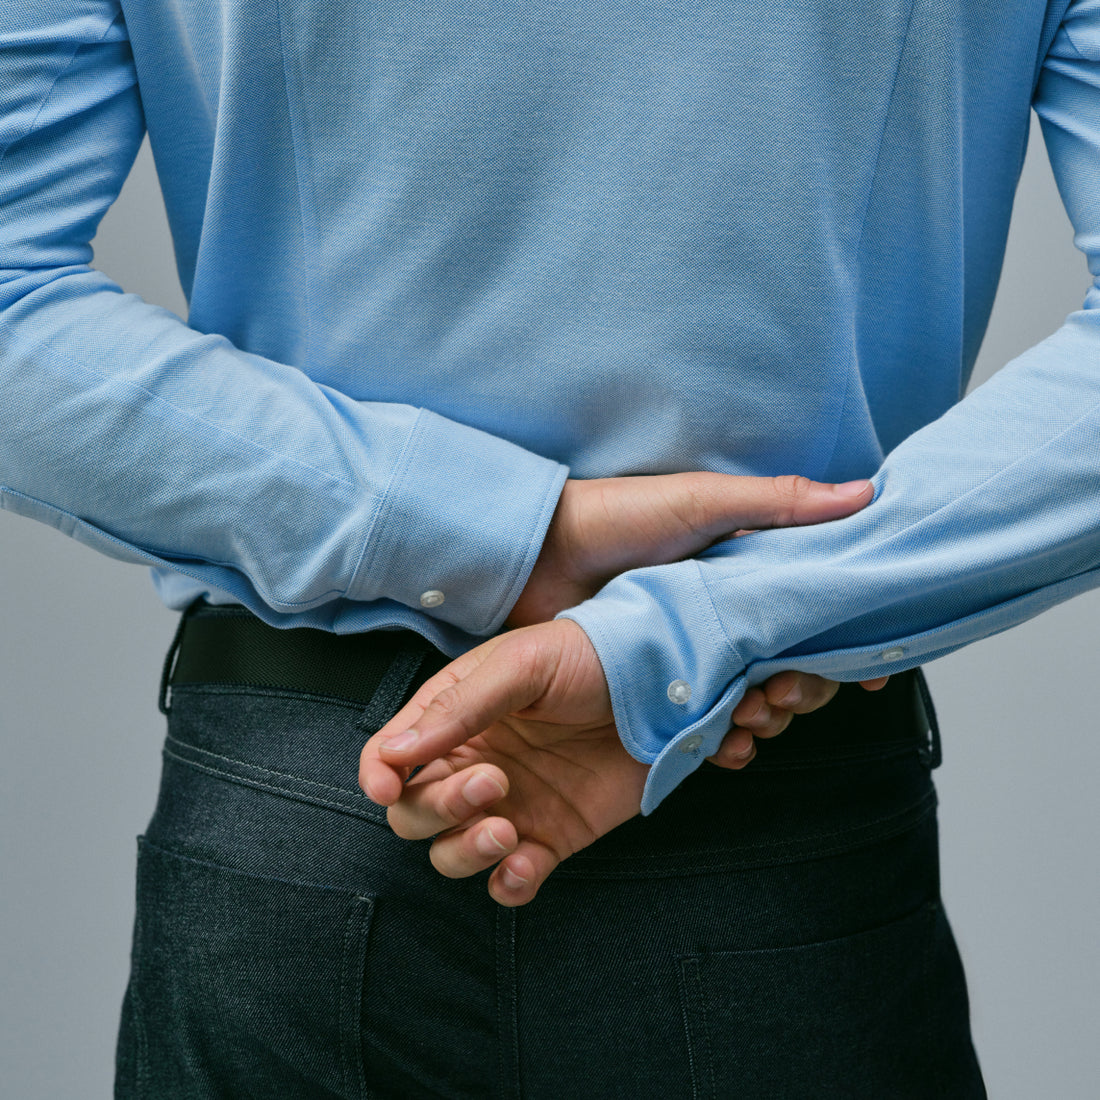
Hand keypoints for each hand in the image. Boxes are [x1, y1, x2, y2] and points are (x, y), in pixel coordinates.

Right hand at [359, 619, 640, 906]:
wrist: (661, 685)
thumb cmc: (586, 658)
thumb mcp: (521, 666)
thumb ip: (458, 708)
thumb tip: (394, 755)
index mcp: (453, 717)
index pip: (390, 754)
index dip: (379, 774)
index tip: (387, 788)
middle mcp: (471, 763)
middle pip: (414, 811)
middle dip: (437, 808)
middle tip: (491, 783)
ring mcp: (509, 804)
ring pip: (452, 852)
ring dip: (466, 851)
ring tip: (507, 828)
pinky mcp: (549, 837)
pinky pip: (511, 879)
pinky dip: (510, 883)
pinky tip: (526, 864)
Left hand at [505, 470, 880, 769]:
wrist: (538, 556)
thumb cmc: (617, 518)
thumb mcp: (703, 502)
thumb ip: (778, 503)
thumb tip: (863, 494)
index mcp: (746, 568)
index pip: (815, 612)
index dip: (845, 644)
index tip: (868, 674)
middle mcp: (726, 613)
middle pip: (793, 664)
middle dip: (804, 689)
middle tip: (786, 694)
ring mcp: (694, 652)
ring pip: (755, 698)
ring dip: (767, 716)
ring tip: (752, 717)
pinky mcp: (660, 685)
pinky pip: (705, 722)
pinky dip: (722, 740)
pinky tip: (726, 744)